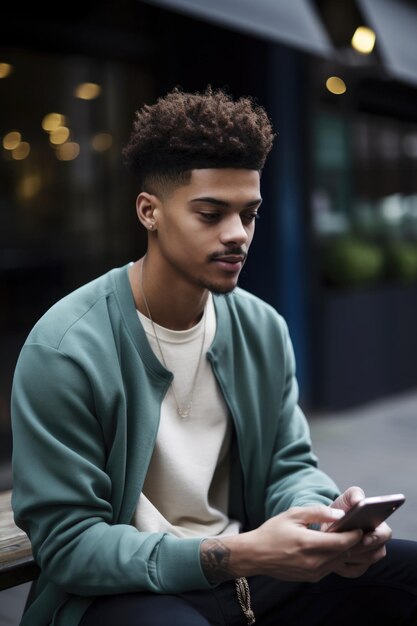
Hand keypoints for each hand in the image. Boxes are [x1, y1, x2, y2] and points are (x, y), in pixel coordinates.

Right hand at [213, 505, 363, 583]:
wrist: (256, 555)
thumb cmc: (273, 531)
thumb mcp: (293, 514)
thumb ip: (318, 512)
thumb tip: (340, 515)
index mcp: (308, 544)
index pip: (341, 542)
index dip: (354, 535)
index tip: (360, 526)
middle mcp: (312, 562)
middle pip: (343, 553)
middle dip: (353, 542)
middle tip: (360, 530)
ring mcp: (312, 573)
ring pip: (339, 562)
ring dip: (345, 550)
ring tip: (349, 537)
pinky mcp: (311, 578)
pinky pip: (330, 567)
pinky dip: (336, 557)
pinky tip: (334, 547)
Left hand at [327, 486, 391, 577]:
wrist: (327, 522)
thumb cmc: (342, 509)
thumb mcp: (347, 498)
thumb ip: (355, 495)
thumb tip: (359, 501)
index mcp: (378, 526)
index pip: (385, 534)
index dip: (377, 537)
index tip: (365, 537)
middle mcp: (376, 543)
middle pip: (376, 552)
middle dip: (360, 548)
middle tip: (346, 545)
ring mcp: (368, 557)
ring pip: (364, 562)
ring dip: (350, 555)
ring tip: (336, 549)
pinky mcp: (357, 568)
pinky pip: (353, 571)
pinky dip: (343, 565)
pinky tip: (333, 556)